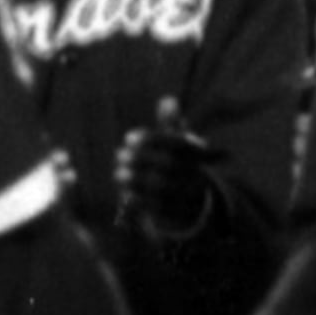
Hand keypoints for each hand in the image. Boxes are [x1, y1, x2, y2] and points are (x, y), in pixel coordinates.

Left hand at [116, 96, 221, 232]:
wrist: (195, 201)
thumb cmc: (180, 164)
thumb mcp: (178, 144)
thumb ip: (171, 124)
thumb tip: (168, 100)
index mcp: (197, 156)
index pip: (175, 143)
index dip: (150, 139)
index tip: (128, 137)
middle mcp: (197, 174)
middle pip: (168, 165)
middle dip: (140, 159)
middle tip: (120, 155)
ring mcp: (188, 196)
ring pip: (161, 187)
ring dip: (136, 179)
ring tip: (118, 173)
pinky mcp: (179, 214)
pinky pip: (158, 207)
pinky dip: (139, 198)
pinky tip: (125, 191)